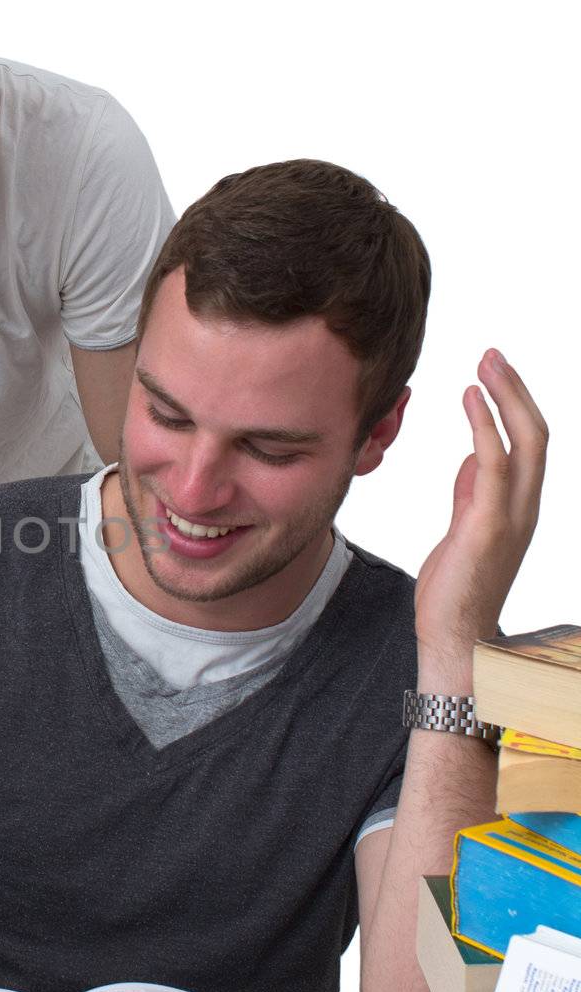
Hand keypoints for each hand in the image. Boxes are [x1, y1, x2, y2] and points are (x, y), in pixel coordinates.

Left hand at [414, 349, 547, 675]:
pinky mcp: (488, 527)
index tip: (491, 373)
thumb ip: (471, 494)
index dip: (515, 405)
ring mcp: (512, 517)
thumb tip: (472, 459)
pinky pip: (494, 466)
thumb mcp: (463, 529)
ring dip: (506, 397)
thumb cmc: (455, 587)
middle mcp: (526, 508)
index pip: (529, 444)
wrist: (453, 637)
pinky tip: (470, 398)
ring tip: (484, 364)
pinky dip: (485, 426)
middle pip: (537, 433)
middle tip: (492, 354)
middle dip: (516, 389)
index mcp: (520, 507)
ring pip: (526, 442)